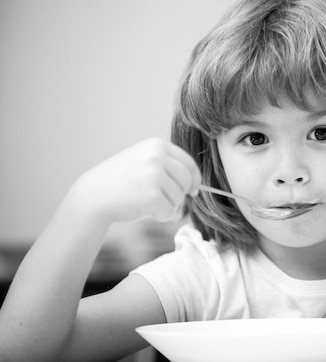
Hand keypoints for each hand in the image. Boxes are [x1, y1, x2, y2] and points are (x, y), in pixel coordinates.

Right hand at [70, 138, 200, 222]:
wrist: (92, 195)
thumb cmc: (120, 182)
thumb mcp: (143, 161)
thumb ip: (167, 166)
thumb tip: (196, 184)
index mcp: (157, 145)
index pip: (188, 163)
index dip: (194, 179)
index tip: (193, 190)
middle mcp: (157, 156)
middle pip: (187, 181)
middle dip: (179, 194)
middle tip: (161, 199)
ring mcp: (155, 175)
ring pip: (179, 197)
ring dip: (167, 205)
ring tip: (146, 202)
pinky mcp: (152, 195)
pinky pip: (170, 211)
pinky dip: (160, 216)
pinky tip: (143, 210)